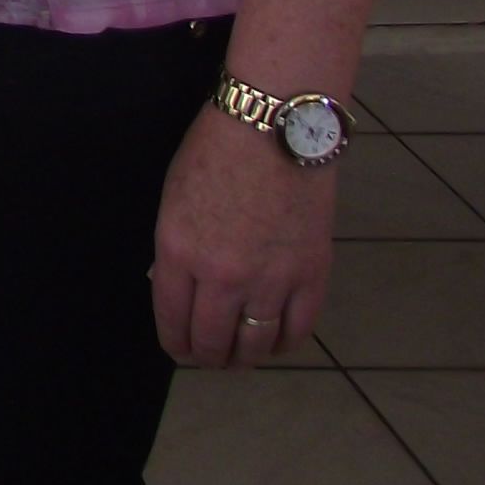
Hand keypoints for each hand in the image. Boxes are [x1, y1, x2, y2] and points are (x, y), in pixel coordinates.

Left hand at [151, 103, 336, 366]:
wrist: (274, 127)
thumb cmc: (214, 152)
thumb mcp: (173, 200)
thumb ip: (176, 250)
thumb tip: (178, 287)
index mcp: (180, 253)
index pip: (173, 321)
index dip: (175, 344)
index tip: (179, 351)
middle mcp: (223, 276)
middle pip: (213, 342)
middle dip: (206, 356)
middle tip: (208, 357)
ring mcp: (270, 280)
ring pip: (255, 346)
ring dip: (244, 357)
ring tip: (239, 355)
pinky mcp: (311, 277)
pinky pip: (297, 331)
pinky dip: (283, 343)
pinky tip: (274, 340)